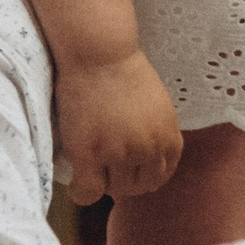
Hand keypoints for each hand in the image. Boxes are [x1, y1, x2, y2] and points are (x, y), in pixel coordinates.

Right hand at [58, 46, 182, 203]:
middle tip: (105, 167)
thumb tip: (143, 159)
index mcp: (168, 137)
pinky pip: (88, 191)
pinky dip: (81, 192)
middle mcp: (148, 149)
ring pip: (114, 190)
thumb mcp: (157, 105)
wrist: (99, 52)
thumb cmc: (123, 71)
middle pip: (138, 187)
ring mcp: (118, 153)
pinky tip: (76, 182)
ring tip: (90, 167)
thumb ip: (155, 132)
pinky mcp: (89, 153)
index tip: (129, 171)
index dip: (143, 176)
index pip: (162, 176)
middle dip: (123, 180)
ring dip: (103, 182)